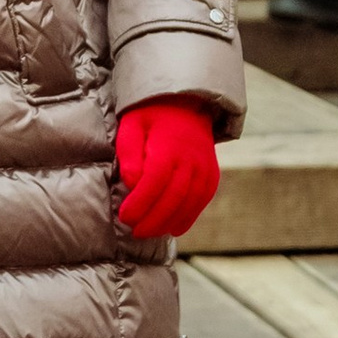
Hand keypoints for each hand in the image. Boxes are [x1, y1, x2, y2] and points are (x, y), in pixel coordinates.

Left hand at [116, 101, 221, 243]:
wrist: (187, 104)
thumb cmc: (151, 117)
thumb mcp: (131, 125)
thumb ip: (129, 153)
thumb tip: (132, 182)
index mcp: (168, 146)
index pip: (154, 181)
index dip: (140, 203)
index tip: (125, 217)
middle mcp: (191, 159)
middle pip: (173, 197)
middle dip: (153, 220)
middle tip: (135, 231)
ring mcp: (205, 168)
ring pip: (189, 203)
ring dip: (168, 222)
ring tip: (149, 233)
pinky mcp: (212, 175)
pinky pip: (202, 201)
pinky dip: (188, 218)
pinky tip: (173, 229)